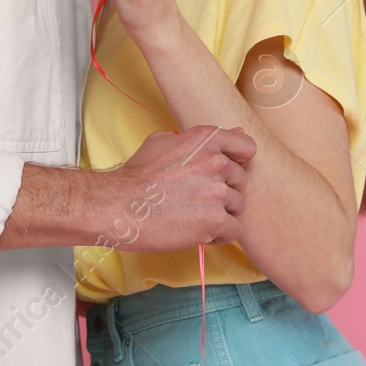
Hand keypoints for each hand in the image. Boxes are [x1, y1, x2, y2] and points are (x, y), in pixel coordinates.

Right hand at [98, 126, 255, 250]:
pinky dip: (219, 235)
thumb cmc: (137, 175)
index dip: (238, 161)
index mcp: (206, 139)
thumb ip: (202, 139)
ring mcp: (217, 191)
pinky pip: (234, 230)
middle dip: (223, 191)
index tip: (224, 172)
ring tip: (194, 216)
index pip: (247, 146)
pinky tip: (198, 232)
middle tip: (197, 198)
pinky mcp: (215, 220)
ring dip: (220, 214)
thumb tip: (234, 130)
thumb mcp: (163, 141)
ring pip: (238, 206)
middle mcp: (216, 161)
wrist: (119, 206)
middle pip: (240, 180)